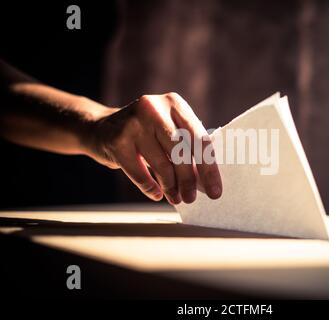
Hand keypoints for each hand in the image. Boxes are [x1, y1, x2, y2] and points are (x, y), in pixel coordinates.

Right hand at [86, 92, 221, 203]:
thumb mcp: (168, 131)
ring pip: (161, 163)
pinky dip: (149, 187)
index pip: (200, 138)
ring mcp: (134, 122)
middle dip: (189, 180)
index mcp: (175, 103)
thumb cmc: (144, 133)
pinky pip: (139, 172)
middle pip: (181, 151)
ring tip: (176, 199)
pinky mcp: (117, 139)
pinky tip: (156, 194)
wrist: (100, 128)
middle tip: (191, 199)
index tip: (215, 192)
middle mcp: (155, 108)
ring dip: (171, 187)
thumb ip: (187, 150)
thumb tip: (206, 182)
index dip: (209, 168)